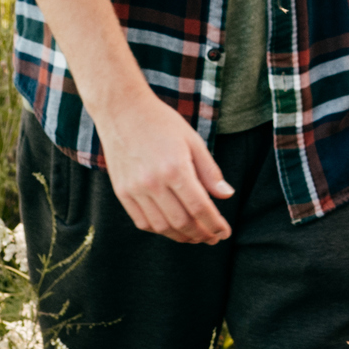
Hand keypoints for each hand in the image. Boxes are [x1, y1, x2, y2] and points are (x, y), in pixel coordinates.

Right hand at [93, 87, 231, 242]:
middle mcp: (153, 182)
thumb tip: (227, 195)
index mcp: (175, 168)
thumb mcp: (192, 141)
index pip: (200, 208)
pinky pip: (142, 222)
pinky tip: (172, 228)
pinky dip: (160, 230)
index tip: (224, 232)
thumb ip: (210, 171)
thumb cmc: (161, 123)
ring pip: (162, 227)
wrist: (122, 111)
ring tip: (195, 236)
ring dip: (182, 237)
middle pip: (182, 222)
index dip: (215, 224)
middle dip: (202, 234)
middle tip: (213, 237)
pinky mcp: (122, 192)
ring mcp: (134, 189)